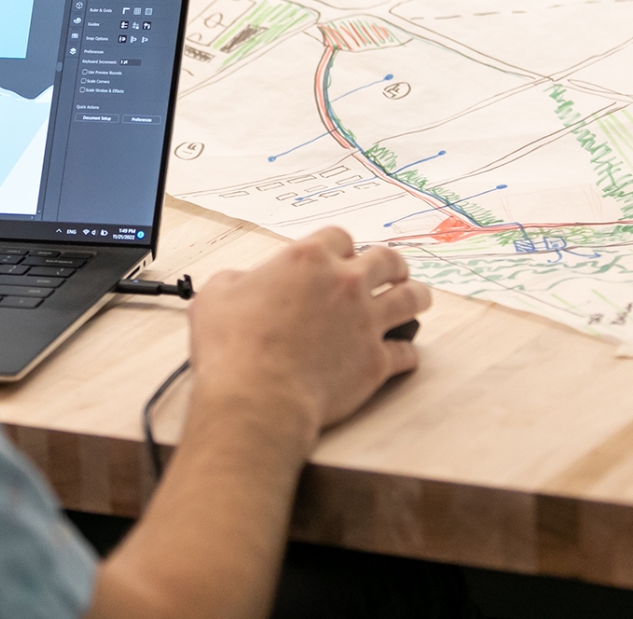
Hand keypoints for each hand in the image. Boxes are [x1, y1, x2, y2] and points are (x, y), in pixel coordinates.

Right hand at [187, 227, 431, 430]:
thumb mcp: (216, 296)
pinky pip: (407, 352)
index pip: (339, 236)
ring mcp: (367, 322)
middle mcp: (346, 283)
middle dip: (391, 264)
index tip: (340, 256)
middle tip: (392, 271)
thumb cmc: (232, 348)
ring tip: (416, 298)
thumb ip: (236, 280)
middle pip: (387, 259)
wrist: (257, 396)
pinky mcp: (377, 361)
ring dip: (415, 296)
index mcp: (308, 259)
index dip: (340, 246)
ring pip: (412, 298)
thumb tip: (242, 283)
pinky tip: (404, 354)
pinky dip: (407, 352)